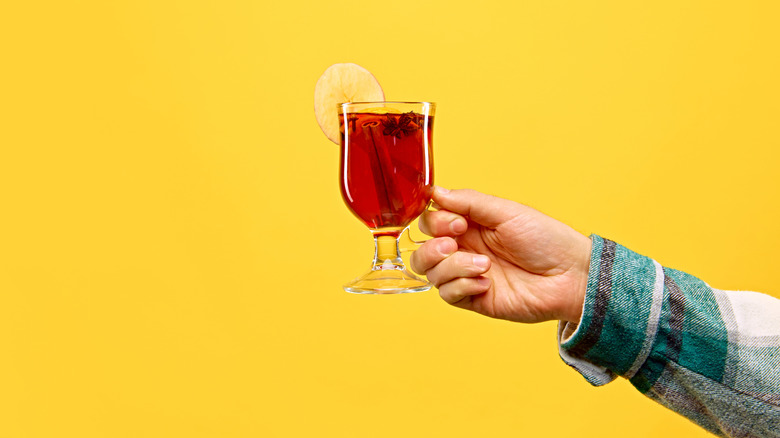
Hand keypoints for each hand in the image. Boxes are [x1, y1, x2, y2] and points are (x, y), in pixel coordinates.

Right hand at [410, 187, 591, 322]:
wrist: (570, 276)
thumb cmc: (546, 239)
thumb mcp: (507, 212)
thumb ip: (469, 202)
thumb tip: (436, 192)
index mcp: (470, 225)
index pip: (430, 223)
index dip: (436, 223)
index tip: (458, 223)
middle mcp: (465, 249)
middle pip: (421, 251)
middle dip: (432, 248)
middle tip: (456, 245)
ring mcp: (467, 275)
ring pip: (431, 274)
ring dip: (452, 267)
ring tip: (484, 266)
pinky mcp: (474, 299)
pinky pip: (447, 295)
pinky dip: (462, 286)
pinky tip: (486, 282)